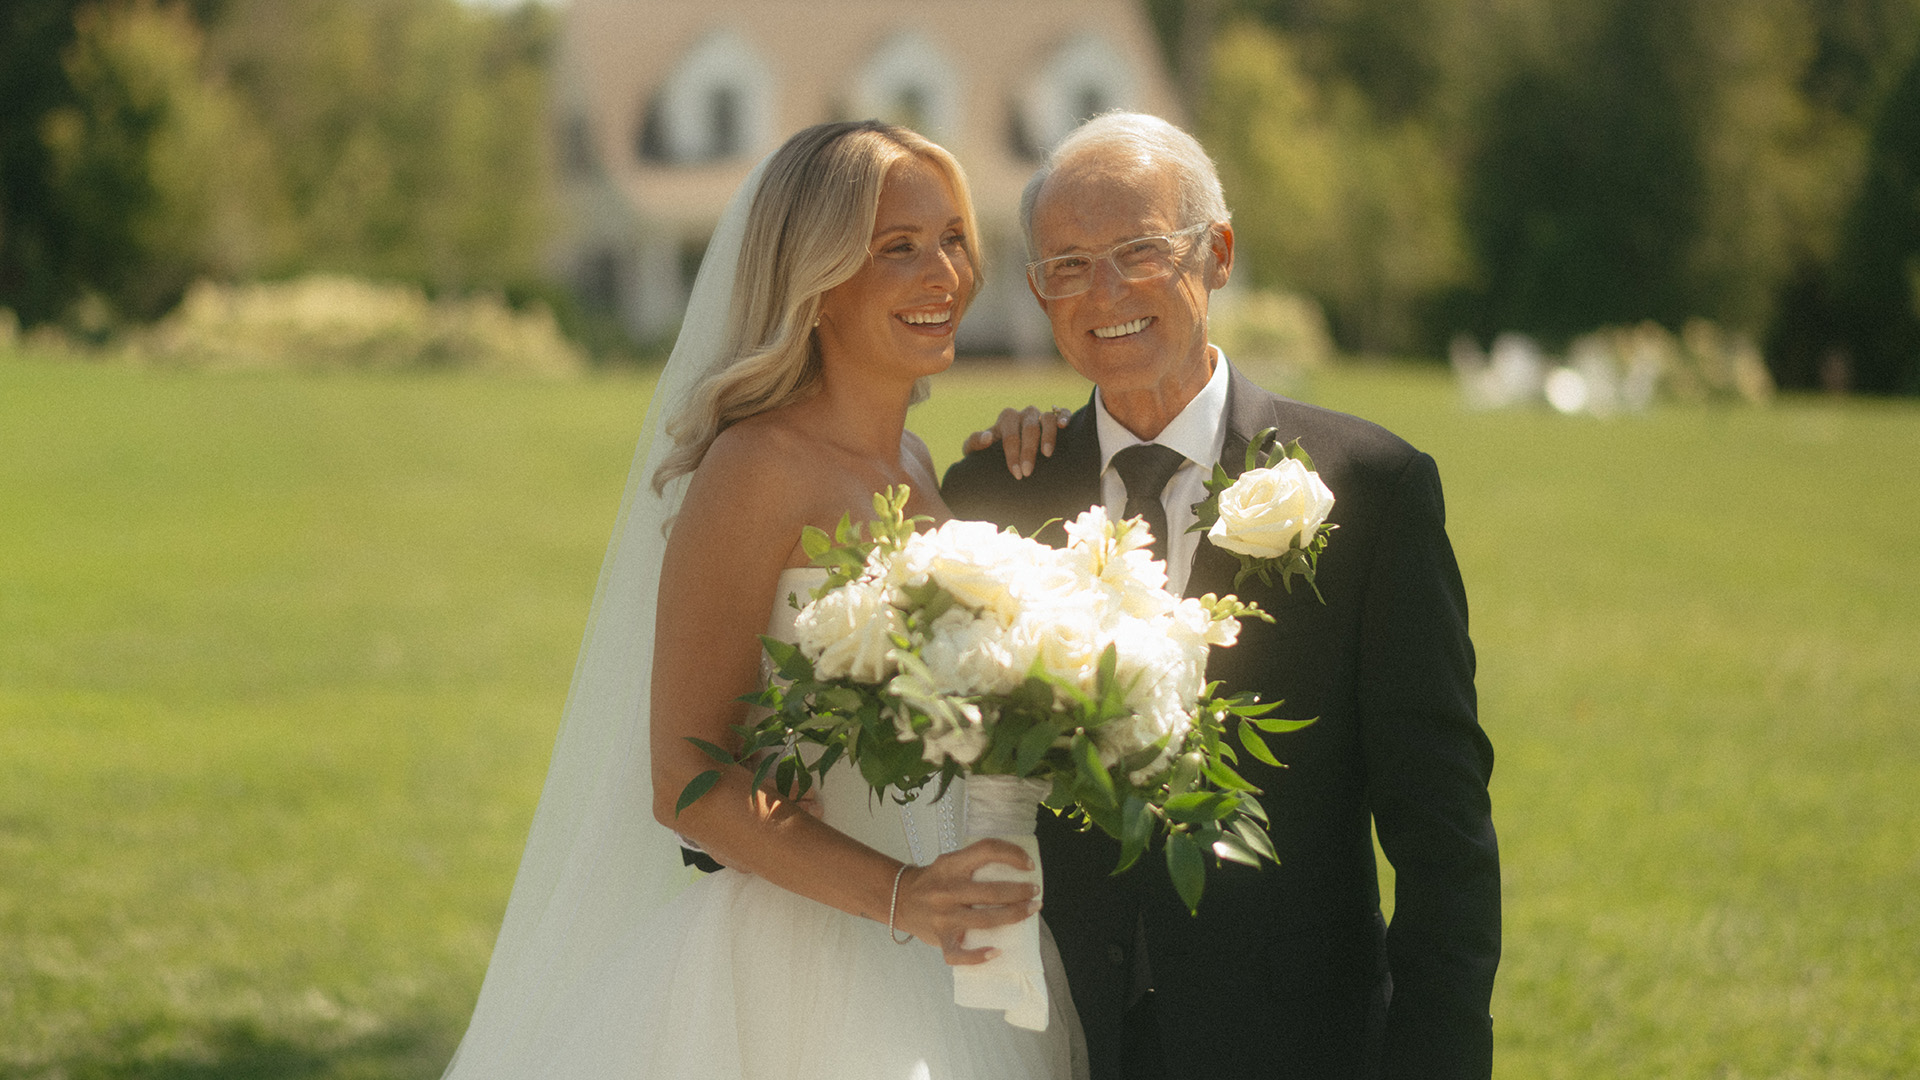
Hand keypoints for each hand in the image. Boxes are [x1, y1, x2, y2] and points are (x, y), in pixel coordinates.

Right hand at [891, 839, 1040, 965]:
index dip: (1011, 854)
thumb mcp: (949, 863)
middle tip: (1035, 893)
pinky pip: (959, 954)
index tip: (1028, 865)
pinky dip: (978, 956)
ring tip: (1030, 911)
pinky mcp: (939, 939)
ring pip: (984, 920)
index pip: (985, 851)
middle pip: (990, 892)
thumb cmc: (932, 881)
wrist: (898, 898)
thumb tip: (1014, 871)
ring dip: (1013, 916)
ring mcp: (942, 916)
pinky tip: (996, 952)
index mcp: (950, 865)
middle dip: (1019, 892)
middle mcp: (946, 890)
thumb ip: (974, 864)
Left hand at [960, 406, 1071, 478]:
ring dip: (1048, 436)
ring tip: (1046, 454)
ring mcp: (1041, 415)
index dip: (1013, 455)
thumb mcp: (975, 450)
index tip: (1016, 474)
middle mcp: (1024, 414)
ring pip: (1047, 418)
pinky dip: (1064, 417)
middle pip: (1029, 428)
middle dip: (1028, 451)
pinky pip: (1063, 412)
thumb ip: (974, 443)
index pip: (1010, 436)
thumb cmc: (990, 453)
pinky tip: (1064, 427)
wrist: (1004, 454)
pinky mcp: (1056, 418)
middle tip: (1027, 472)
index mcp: (1006, 418)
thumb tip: (987, 438)